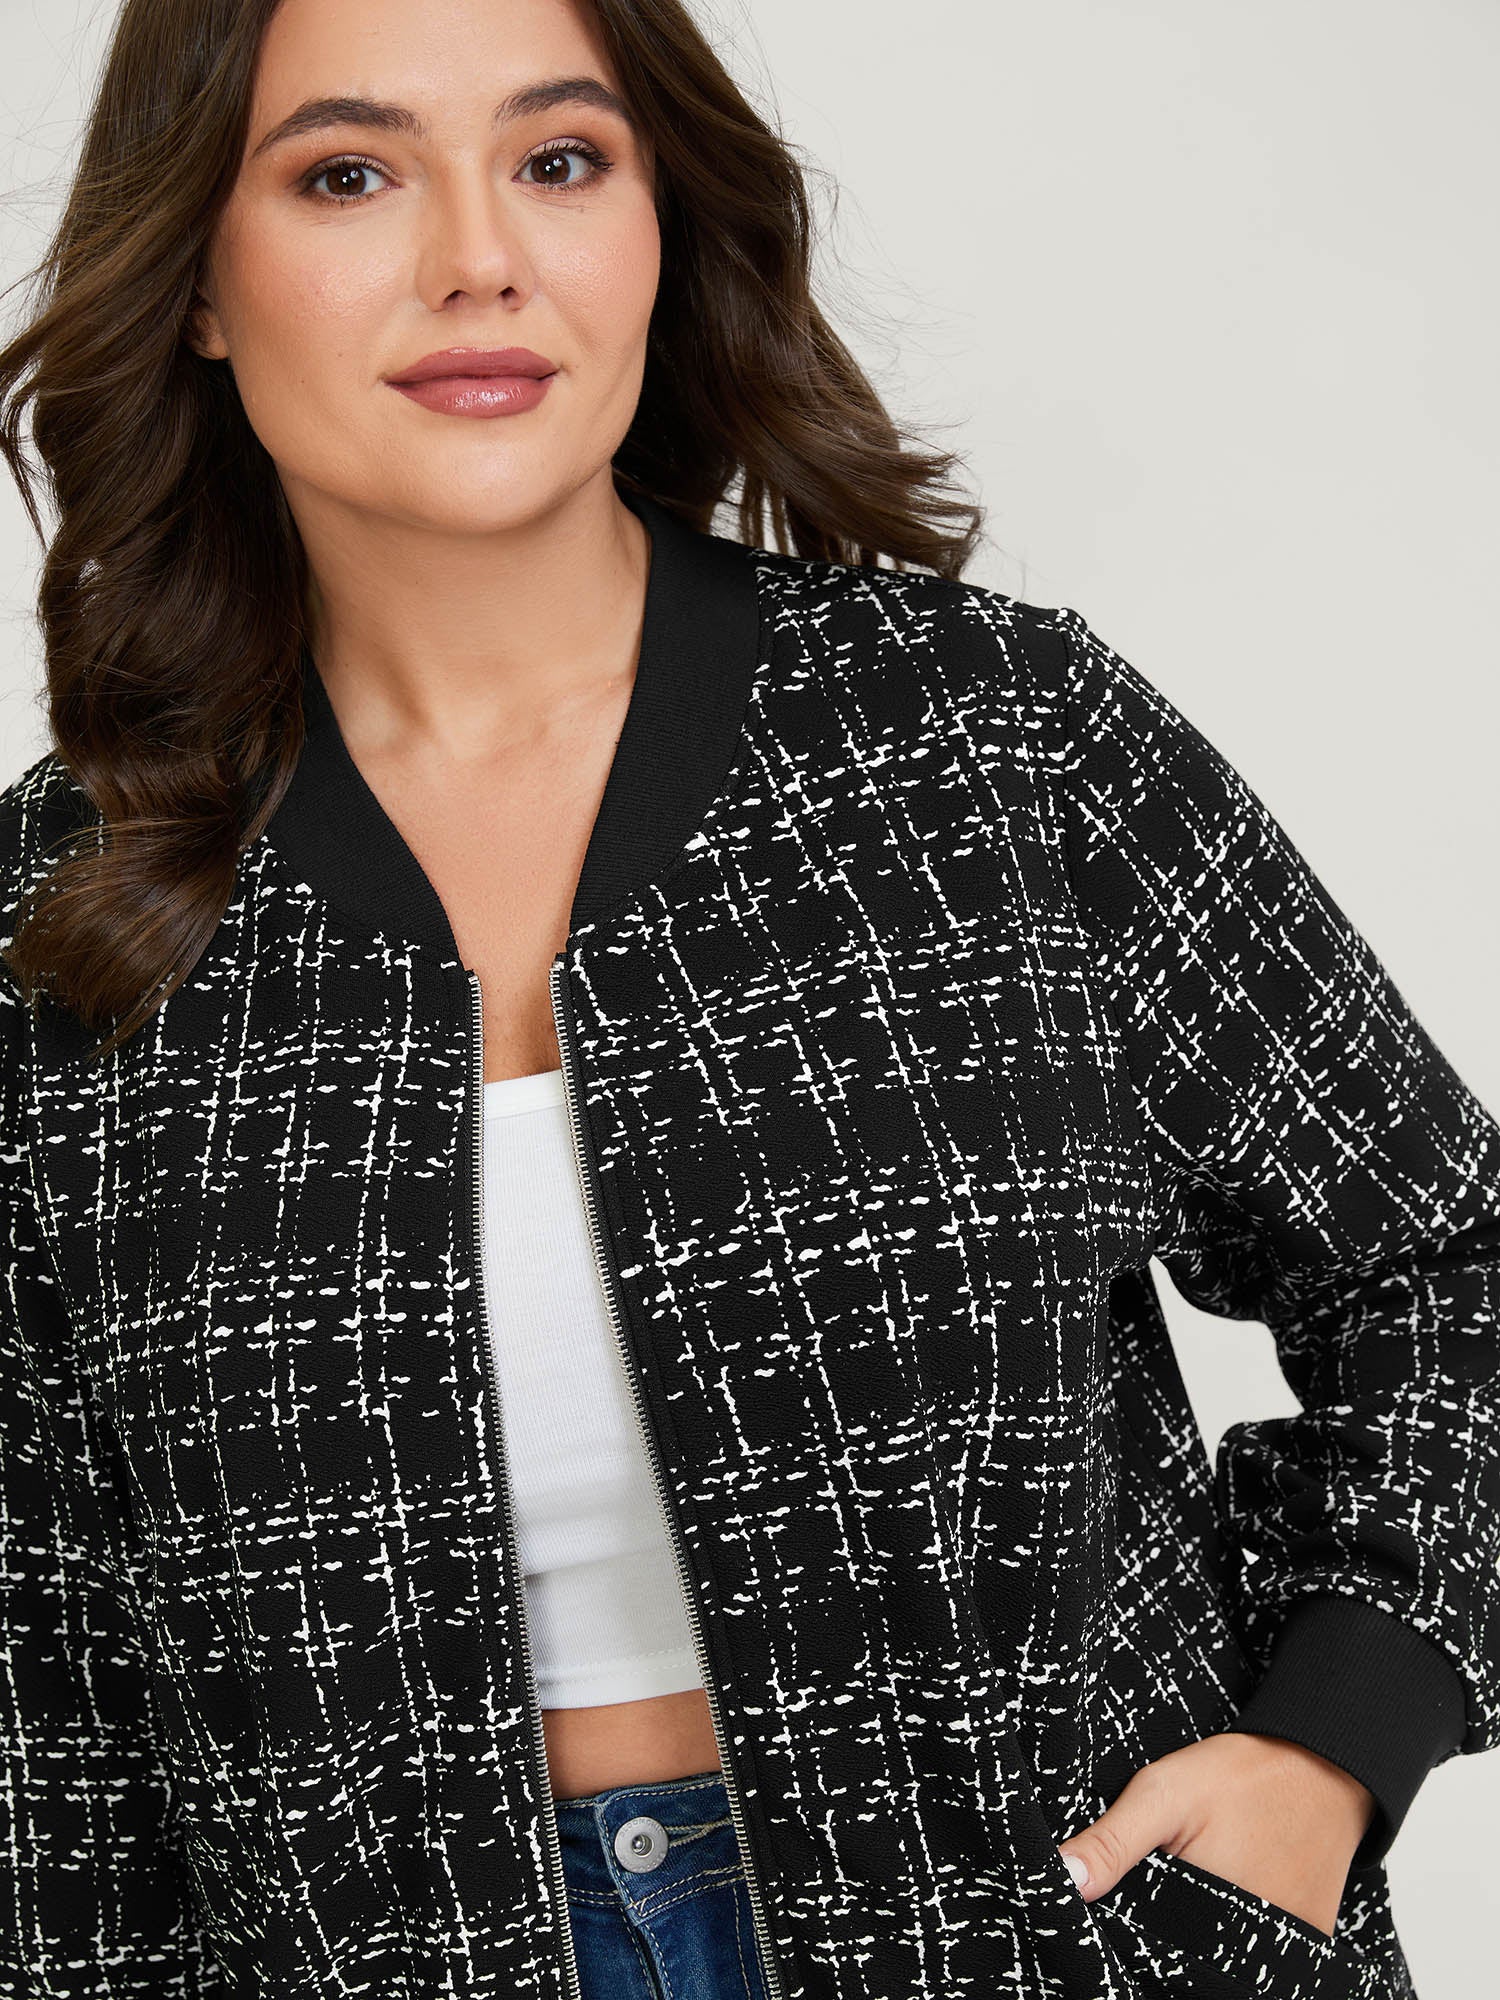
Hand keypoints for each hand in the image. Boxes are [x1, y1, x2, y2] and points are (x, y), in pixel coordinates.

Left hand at [1055, 1731, 1374, 1937]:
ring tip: (1204, 1872)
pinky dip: (1229, 1926)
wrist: (1322, 1767)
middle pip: (1181, 1951)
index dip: (1128, 1921)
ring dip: (1196, 1926)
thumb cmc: (1242, 1777)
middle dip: (1162, 1923)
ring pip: (1213, 1954)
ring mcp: (1280, 1953)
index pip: (1146, 1945)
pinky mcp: (1304, 1946)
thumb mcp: (1163, 1794)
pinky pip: (1250, 1949)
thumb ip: (1112, 1843)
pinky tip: (1226, 1886)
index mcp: (1204, 1917)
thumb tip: (1063, 1882)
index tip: (1130, 1888)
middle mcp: (1244, 1948)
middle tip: (1177, 1866)